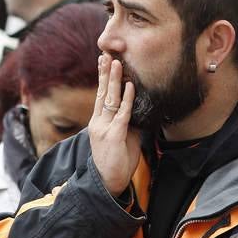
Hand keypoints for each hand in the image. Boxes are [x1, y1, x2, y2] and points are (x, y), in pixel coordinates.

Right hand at [88, 53, 140, 197]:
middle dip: (104, 73)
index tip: (104, 61)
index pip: (101, 95)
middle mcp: (98, 122)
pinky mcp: (113, 137)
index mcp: (99, 122)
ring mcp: (104, 129)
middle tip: (106, 54)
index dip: (103, 78)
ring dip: (114, 80)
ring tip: (116, 63)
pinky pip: (122, 114)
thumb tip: (139, 108)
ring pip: (109, 99)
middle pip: (102, 93)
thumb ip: (128, 122)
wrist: (108, 183)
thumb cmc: (117, 161)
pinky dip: (126, 99)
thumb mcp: (123, 137)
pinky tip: (129, 86)